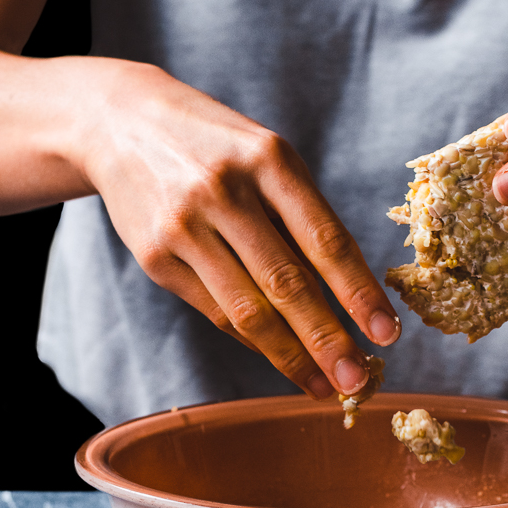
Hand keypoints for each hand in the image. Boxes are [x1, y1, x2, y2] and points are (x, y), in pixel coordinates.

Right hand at [79, 61, 399, 399]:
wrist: (120, 122)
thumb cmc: (217, 146)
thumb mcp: (267, 157)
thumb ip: (303, 218)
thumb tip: (348, 298)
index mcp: (269, 160)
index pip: (326, 240)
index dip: (360, 293)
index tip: (387, 334)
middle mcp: (225, 192)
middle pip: (287, 284)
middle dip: (328, 341)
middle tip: (356, 382)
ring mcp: (184, 226)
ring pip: (248, 310)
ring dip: (291, 357)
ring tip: (323, 386)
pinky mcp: (155, 257)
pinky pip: (216, 312)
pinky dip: (254, 341)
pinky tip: (282, 359)